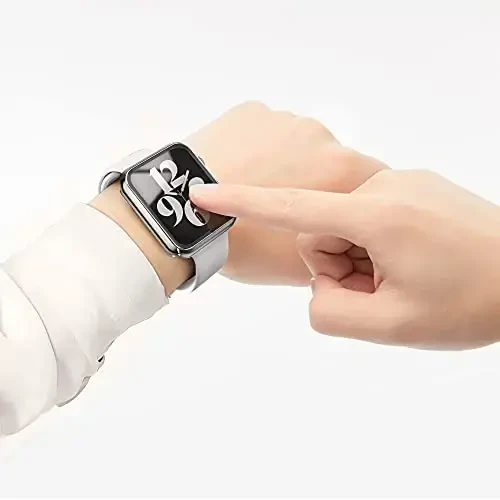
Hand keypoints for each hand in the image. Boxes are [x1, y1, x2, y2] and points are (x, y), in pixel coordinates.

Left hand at [186, 101, 385, 285]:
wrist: (179, 217)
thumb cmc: (244, 245)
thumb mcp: (299, 267)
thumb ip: (338, 252)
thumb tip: (343, 246)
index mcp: (344, 172)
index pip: (372, 186)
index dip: (351, 205)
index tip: (329, 219)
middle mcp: (323, 136)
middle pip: (333, 163)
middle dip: (317, 185)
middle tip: (282, 211)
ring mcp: (285, 118)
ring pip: (298, 145)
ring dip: (287, 164)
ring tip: (254, 190)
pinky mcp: (252, 111)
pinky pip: (266, 131)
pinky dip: (258, 149)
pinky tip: (236, 170)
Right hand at [190, 170, 499, 349]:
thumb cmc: (473, 303)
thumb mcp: (394, 326)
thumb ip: (330, 313)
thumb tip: (317, 287)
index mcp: (376, 215)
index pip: (291, 207)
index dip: (242, 202)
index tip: (202, 193)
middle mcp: (384, 188)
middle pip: (321, 233)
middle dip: (340, 268)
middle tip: (382, 291)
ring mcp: (401, 183)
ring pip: (345, 228)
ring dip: (361, 260)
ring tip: (402, 279)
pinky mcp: (412, 187)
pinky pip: (369, 218)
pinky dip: (377, 246)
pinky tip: (412, 262)